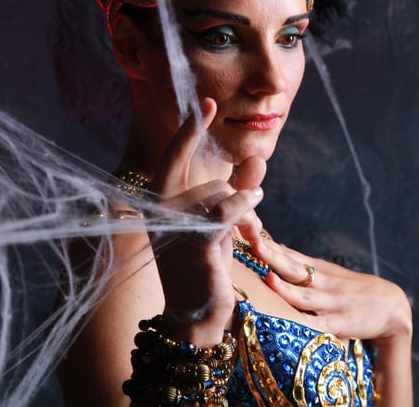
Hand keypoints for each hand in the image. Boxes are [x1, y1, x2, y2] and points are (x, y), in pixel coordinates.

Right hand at [148, 98, 265, 345]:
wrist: (193, 317)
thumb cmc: (203, 269)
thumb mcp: (218, 225)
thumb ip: (236, 191)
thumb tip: (258, 159)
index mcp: (159, 204)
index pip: (174, 157)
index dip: (190, 128)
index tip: (207, 101)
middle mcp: (161, 211)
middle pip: (212, 182)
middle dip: (235, 200)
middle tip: (242, 228)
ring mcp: (176, 226)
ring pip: (223, 195)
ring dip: (245, 213)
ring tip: (245, 237)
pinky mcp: (197, 243)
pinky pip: (228, 210)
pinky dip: (244, 209)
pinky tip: (252, 222)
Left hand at [251, 237, 412, 347]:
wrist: (392, 305)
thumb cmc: (352, 289)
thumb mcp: (328, 272)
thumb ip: (300, 262)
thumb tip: (272, 246)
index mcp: (318, 269)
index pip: (290, 254)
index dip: (270, 244)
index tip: (249, 230)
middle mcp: (323, 283)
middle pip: (294, 268)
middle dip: (274, 257)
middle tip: (255, 243)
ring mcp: (332, 303)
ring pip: (304, 297)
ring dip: (286, 289)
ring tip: (270, 279)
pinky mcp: (340, 324)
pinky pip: (319, 325)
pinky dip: (306, 324)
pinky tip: (292, 323)